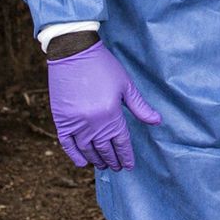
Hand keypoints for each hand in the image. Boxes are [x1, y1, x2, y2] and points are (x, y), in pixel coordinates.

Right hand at [46, 40, 161, 169]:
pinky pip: (67, 144)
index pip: (121, 142)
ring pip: (87, 149)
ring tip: (103, 166)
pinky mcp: (61, 119)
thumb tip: (157, 121)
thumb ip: (140, 107)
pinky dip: (74, 155)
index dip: (126, 156)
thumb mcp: (125, 85)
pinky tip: (82, 162)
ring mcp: (75, 123)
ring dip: (96, 160)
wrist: (73, 52)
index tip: (129, 165)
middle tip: (116, 168)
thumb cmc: (102, 66)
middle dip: (112, 160)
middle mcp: (93, 123)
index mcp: (111, 114)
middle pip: (105, 149)